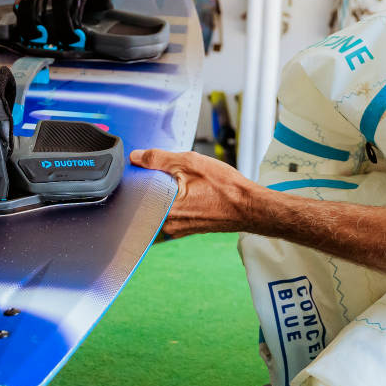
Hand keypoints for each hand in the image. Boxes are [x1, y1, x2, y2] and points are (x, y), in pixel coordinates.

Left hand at [129, 148, 256, 237]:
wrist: (249, 207)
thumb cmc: (224, 187)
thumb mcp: (191, 163)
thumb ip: (159, 159)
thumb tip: (136, 157)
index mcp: (164, 210)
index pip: (137, 192)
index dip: (139, 175)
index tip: (146, 165)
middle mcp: (167, 225)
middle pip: (146, 200)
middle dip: (152, 183)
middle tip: (169, 171)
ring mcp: (176, 229)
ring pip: (159, 205)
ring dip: (165, 191)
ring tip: (183, 180)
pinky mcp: (185, 229)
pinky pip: (171, 212)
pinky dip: (175, 200)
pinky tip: (190, 190)